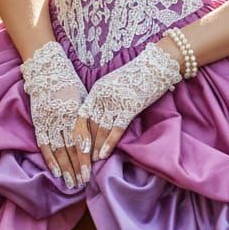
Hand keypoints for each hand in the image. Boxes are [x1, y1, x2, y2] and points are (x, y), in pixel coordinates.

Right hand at [32, 83, 91, 189]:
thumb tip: (97, 141)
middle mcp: (61, 117)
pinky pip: (43, 144)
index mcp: (75, 110)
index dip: (85, 158)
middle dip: (77, 167)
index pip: (81, 139)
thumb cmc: (71, 86)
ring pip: (57, 149)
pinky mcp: (39, 122)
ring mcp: (48, 120)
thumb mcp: (84, 98)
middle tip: (82, 183)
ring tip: (71, 183)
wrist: (47, 72)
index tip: (90, 173)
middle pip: (70, 147)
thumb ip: (88, 119)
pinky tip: (56, 172)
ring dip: (64, 168)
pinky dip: (49, 159)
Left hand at [75, 41, 182, 162]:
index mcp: (96, 91)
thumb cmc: (134, 77)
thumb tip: (95, 118)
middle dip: (83, 145)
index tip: (74, 147)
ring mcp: (115, 102)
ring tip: (90, 162)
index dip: (77, 133)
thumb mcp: (112, 85)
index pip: (80, 116)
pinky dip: (109, 143)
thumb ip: (102, 99)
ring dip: (94, 148)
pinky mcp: (129, 108)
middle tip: (79, 160)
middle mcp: (102, 97)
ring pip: (100, 129)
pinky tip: (104, 154)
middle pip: (88, 125)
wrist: (154, 67)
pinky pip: (116, 129)